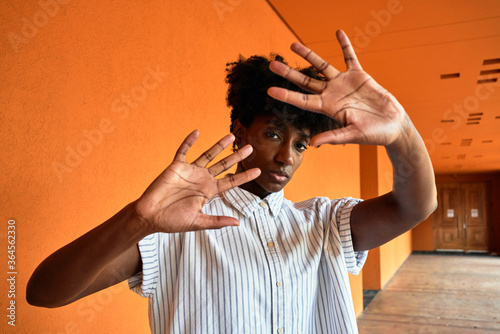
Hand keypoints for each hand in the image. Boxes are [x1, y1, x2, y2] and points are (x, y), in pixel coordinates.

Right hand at [134, 130, 259, 232]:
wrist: (150, 216)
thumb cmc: (172, 221)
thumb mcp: (197, 222)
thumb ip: (217, 221)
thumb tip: (238, 223)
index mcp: (208, 192)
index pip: (230, 182)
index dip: (244, 176)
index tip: (258, 171)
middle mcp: (202, 179)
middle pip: (223, 165)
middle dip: (236, 157)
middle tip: (250, 148)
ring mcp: (190, 171)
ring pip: (208, 155)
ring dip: (219, 145)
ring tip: (232, 136)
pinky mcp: (176, 166)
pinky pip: (184, 151)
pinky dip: (189, 141)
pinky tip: (197, 132)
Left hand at [267, 30, 409, 146]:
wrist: (392, 126)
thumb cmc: (373, 135)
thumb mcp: (352, 135)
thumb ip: (333, 137)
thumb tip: (313, 144)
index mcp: (327, 108)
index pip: (301, 100)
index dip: (286, 95)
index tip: (270, 91)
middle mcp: (331, 94)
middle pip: (305, 81)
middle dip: (288, 73)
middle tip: (273, 64)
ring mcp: (343, 84)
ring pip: (321, 66)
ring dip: (308, 55)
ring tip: (292, 45)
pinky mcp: (358, 76)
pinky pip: (349, 57)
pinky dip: (345, 45)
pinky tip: (338, 33)